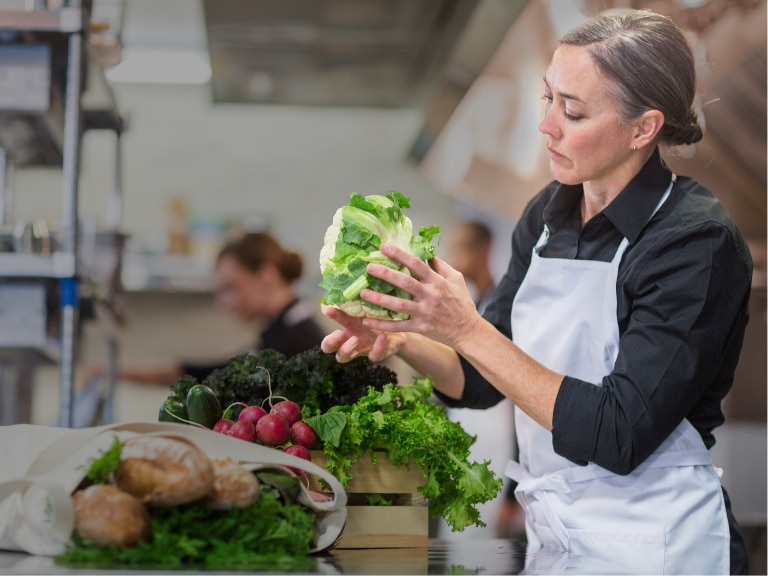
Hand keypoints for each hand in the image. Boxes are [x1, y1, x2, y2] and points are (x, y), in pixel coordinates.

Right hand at [321, 305, 405, 362]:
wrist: (400, 333)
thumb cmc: (379, 319)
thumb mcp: (368, 310)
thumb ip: (358, 301)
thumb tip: (351, 280)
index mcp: (346, 331)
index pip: (330, 334)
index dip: (326, 321)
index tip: (329, 311)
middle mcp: (350, 343)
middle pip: (329, 349)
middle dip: (330, 343)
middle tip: (338, 333)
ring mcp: (362, 350)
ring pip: (343, 358)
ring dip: (347, 349)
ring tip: (356, 339)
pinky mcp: (377, 354)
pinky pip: (373, 356)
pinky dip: (378, 346)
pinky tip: (382, 335)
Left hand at [357, 242, 482, 352]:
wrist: (469, 331)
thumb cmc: (462, 303)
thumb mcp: (456, 279)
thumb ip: (440, 266)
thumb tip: (426, 251)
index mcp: (438, 282)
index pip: (417, 264)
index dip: (400, 254)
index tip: (384, 247)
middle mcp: (431, 296)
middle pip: (405, 283)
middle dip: (386, 274)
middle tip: (368, 267)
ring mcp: (425, 313)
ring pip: (399, 306)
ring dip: (379, 299)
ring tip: (363, 293)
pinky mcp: (421, 328)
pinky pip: (399, 326)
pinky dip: (382, 325)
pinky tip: (367, 321)